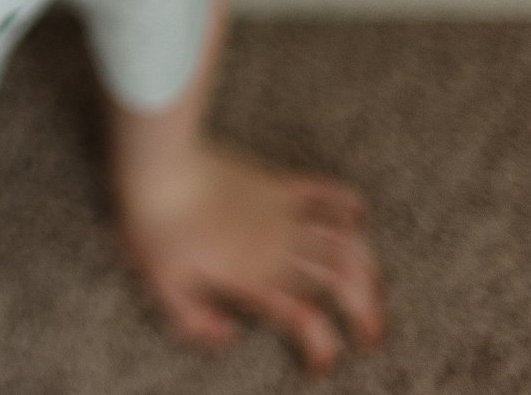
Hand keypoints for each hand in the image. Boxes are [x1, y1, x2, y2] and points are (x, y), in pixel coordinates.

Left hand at [118, 143, 382, 373]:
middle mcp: (279, 249)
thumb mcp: (161, 283)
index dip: (322, 348)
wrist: (157, 166)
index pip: (304, 321)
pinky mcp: (274, 184)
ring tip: (377, 286)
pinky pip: (321, 191)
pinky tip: (358, 214)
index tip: (322, 365)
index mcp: (253, 278)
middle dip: (367, 312)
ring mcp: (281, 214)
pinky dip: (345, 201)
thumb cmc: (152, 224)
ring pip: (344, 242)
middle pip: (342, 283)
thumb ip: (192, 320)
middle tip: (373, 334)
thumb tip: (226, 336)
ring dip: (368, 265)